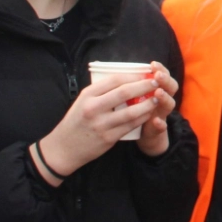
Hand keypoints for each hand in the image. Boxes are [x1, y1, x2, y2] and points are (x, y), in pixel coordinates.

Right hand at [40, 74, 160, 176]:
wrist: (64, 147)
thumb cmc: (76, 121)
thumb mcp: (83, 101)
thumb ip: (101, 91)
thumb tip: (126, 79)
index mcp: (87, 95)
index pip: (114, 80)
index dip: (133, 76)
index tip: (144, 74)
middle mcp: (93, 108)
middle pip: (124, 92)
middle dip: (144, 86)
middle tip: (156, 82)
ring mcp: (101, 124)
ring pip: (131, 111)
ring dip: (147, 104)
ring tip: (157, 98)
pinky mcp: (108, 138)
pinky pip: (130, 126)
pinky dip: (142, 118)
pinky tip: (149, 113)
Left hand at [134, 62, 179, 157]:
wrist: (143, 136)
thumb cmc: (135, 111)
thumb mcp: (133, 95)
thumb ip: (129, 83)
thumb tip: (112, 67)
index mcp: (156, 89)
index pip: (163, 75)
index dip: (160, 69)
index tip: (152, 64)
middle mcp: (162, 100)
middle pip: (171, 87)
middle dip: (165, 80)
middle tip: (157, 75)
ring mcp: (162, 115)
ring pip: (169, 104)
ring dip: (164, 98)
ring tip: (158, 93)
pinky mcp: (158, 130)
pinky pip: (161, 127)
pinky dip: (160, 124)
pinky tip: (156, 121)